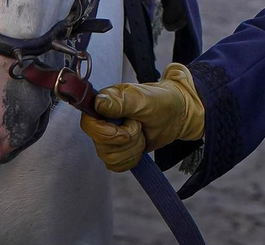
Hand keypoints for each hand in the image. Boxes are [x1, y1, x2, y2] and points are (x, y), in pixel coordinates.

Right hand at [79, 63, 204, 171]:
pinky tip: (140, 144)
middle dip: (127, 139)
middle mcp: (103, 121)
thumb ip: (120, 102)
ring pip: (110, 157)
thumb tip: (98, 103)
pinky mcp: (117, 151)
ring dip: (132, 147)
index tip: (123, 131)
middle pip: (100, 144)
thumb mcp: (143, 99)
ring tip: (141, 132)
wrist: (177, 115)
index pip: (88, 124)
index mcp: (105, 103)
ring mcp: (109, 138)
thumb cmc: (162, 101)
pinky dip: (133, 157)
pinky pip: (117, 165)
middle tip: (139, 125)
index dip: (104, 132)